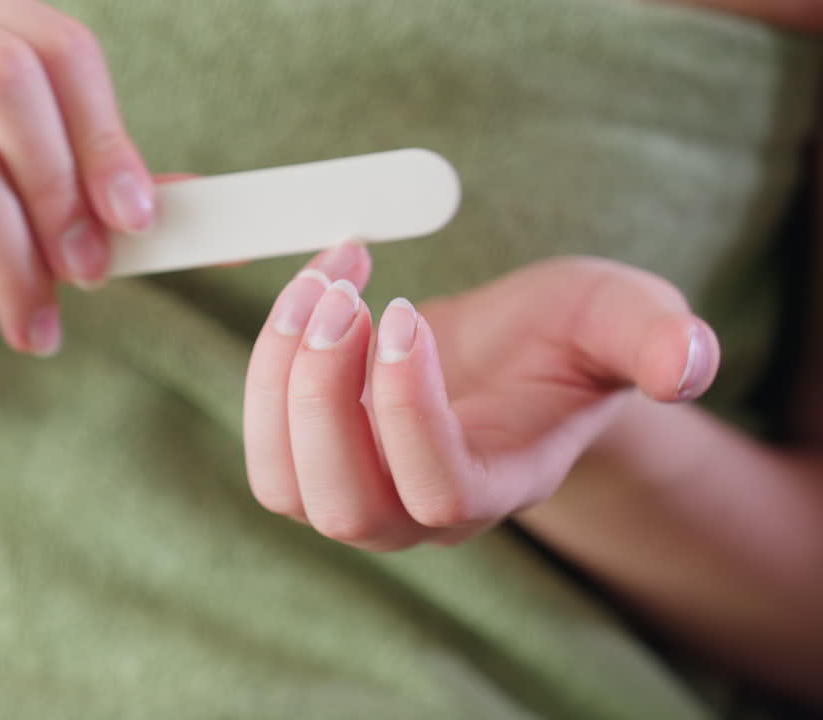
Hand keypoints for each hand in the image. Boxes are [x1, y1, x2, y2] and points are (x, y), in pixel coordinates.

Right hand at [0, 0, 154, 365]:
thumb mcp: (17, 203)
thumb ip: (95, 197)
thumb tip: (211, 220)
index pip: (53, 46)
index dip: (105, 137)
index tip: (137, 223)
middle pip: (3, 81)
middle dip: (60, 195)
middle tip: (89, 277)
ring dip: (13, 264)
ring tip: (32, 325)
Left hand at [244, 245, 719, 550]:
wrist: (511, 352)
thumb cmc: (565, 338)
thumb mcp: (618, 318)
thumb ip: (655, 337)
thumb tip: (688, 362)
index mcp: (501, 484)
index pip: (442, 489)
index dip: (409, 409)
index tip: (405, 308)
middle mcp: (421, 510)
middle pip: (346, 506)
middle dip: (324, 396)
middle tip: (341, 294)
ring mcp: (359, 490)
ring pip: (285, 483)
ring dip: (280, 376)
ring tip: (322, 281)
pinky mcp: (312, 456)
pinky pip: (263, 438)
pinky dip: (265, 360)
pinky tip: (310, 290)